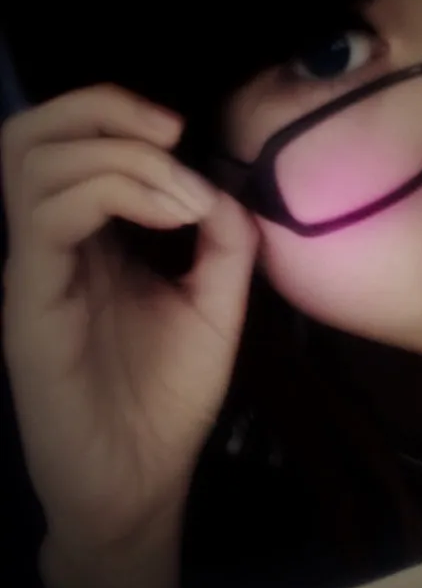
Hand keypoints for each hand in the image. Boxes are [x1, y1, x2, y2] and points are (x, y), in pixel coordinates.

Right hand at [1, 83, 257, 571]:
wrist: (140, 478)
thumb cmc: (169, 394)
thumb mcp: (215, 304)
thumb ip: (224, 240)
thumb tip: (221, 182)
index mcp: (92, 236)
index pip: (71, 139)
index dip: (121, 110)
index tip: (186, 133)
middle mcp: (53, 241)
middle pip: (34, 133)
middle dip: (105, 108)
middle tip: (171, 133)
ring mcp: (35, 269)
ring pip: (33, 162)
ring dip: (121, 156)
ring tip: (179, 191)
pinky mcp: (31, 304)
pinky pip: (45, 219)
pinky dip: (112, 193)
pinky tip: (170, 215)